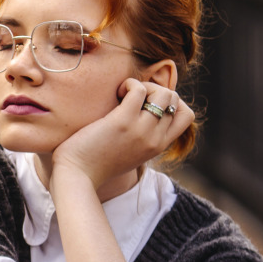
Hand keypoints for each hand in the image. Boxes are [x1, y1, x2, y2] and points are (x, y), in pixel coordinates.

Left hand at [51, 78, 194, 191]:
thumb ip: (142, 138)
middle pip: (174, 100)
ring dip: (145, 86)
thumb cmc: (96, 163)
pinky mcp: (122, 121)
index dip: (171, 102)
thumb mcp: (130, 153)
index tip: (148, 104)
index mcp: (159, 146)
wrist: (77, 176)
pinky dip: (129, 84)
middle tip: (133, 98)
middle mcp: (155, 139)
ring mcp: (141, 130)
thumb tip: (144, 112)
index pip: (185, 116)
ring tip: (125, 95)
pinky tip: (116, 93)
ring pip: (164, 93)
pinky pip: (138, 90)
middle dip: (156, 90)